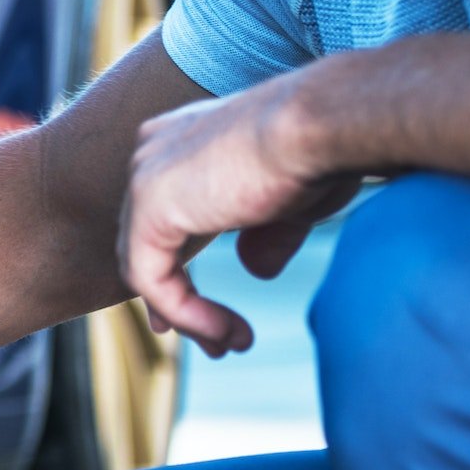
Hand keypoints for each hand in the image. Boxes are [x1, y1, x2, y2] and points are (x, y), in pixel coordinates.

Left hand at [120, 72, 358, 355]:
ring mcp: (144, 178)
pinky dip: (185, 313)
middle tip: (216, 340)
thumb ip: (265, 235)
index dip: (176, 271)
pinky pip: (152, 280)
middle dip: (178, 302)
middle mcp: (152, 153)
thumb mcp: (291, 203)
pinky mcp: (147, 210)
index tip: (200, 315)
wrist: (324, 125)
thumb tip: (257, 271)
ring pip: (146, 269)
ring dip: (188, 316)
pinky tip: (222, 332)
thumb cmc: (322, 149)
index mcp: (179, 141)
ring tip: (230, 343)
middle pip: (147, 245)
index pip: (161, 219)